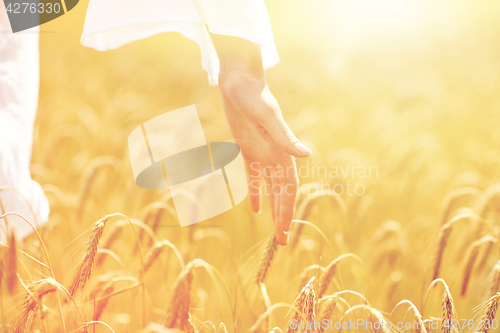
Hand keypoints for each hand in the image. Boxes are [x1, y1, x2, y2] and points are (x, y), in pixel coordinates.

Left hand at [212, 35, 311, 244]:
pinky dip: (255, 193)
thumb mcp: (268, 116)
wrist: (239, 81)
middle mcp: (275, 155)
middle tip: (281, 242)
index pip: (289, 188)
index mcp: (282, 152)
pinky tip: (254, 209)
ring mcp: (262, 153)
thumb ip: (286, 136)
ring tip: (273, 230)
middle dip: (282, 216)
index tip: (285, 231)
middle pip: (281, 193)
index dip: (288, 209)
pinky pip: (252, 176)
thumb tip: (308, 155)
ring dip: (272, 208)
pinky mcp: (247, 149)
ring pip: (270, 188)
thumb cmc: (254, 95)